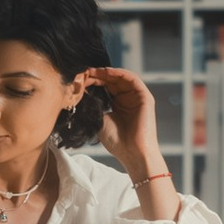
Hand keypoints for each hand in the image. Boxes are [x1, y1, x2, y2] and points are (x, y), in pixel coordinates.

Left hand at [73, 65, 172, 198]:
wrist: (132, 152)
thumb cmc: (116, 141)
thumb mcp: (99, 119)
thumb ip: (94, 105)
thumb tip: (81, 91)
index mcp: (118, 105)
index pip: (105, 87)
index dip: (92, 81)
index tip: (79, 78)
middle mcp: (128, 99)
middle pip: (112, 80)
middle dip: (98, 75)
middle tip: (84, 71)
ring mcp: (137, 97)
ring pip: (122, 77)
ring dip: (107, 72)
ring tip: (93, 70)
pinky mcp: (145, 97)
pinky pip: (133, 79)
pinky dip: (120, 73)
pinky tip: (107, 72)